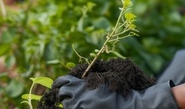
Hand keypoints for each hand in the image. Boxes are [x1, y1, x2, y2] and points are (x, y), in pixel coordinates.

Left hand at [55, 75, 178, 108]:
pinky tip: (80, 106)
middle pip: (62, 93)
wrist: (125, 106)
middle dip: (64, 93)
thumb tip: (80, 77)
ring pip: (66, 104)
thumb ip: (91, 78)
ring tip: (76, 102)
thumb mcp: (104, 80)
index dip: (60, 82)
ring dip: (69, 102)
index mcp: (83, 85)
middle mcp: (79, 96)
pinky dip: (74, 108)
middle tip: (66, 94)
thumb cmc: (116, 91)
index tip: (59, 84)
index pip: (64, 81)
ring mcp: (80, 107)